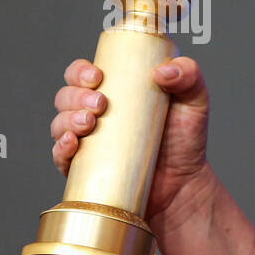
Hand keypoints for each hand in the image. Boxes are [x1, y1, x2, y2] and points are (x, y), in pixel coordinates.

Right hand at [50, 53, 212, 224]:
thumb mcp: (195, 101)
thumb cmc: (186, 140)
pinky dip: (60, 149)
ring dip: (67, 119)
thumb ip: (189, 76)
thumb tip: (162, 70)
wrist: (185, 184)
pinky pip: (60, 158)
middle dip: (76, 96)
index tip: (96, 76)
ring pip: (60, 124)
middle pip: (66, 97)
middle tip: (100, 104)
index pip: (83, 75)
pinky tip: (72, 142)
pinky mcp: (84, 170)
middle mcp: (94, 115)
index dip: (80, 71)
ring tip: (90, 123)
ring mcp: (87, 142)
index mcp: (113, 92)